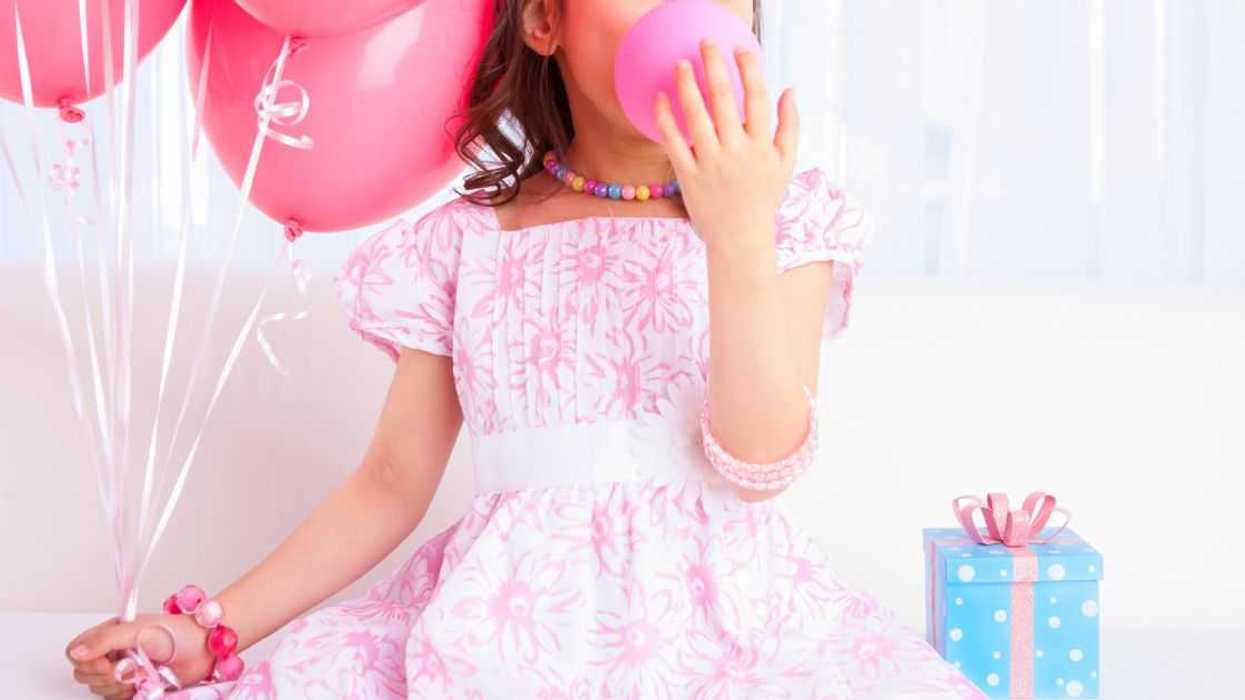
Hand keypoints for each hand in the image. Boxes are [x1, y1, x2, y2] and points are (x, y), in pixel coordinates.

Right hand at [65, 612, 213, 697]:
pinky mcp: (134, 688)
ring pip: (100, 689)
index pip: (76, 651)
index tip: (105, 663)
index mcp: (110, 634)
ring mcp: (123, 672)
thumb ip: (105, 640)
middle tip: (131, 667)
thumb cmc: (177, 632)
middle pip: (85, 674)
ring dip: (120, 685)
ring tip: (144, 672)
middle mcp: (113, 653)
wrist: (205, 649)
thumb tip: (74, 652)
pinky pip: (117, 699)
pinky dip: (129, 695)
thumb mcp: (138, 630)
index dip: (85, 661)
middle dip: (105, 676)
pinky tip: (147, 684)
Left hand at [654, 37, 799, 259]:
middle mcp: (737, 152)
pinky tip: (661, 98)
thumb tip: (789, 89)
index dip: (749, 71)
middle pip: (724, 100)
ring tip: (681, 64)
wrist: (740, 240)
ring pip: (696, 117)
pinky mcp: (689, 176)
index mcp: (762, 146)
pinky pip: (674, 142)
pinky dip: (666, 119)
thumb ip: (789, 125)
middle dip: (714, 67)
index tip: (740, 49)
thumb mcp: (785, 164)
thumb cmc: (763, 198)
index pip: (757, 99)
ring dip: (687, 86)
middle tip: (706, 43)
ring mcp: (711, 164)